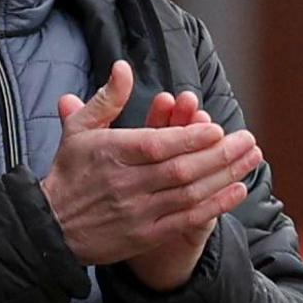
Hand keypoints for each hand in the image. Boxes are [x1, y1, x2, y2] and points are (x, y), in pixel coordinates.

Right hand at [40, 61, 260, 271]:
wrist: (51, 227)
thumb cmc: (69, 172)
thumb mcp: (80, 129)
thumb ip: (108, 98)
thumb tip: (124, 67)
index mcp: (112, 154)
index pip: (157, 144)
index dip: (190, 138)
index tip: (218, 128)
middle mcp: (126, 184)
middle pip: (181, 170)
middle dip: (219, 155)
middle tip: (248, 140)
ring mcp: (137, 212)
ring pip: (189, 194)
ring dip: (224, 177)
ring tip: (251, 160)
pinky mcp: (145, 236)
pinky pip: (187, 220)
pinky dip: (215, 206)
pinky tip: (237, 190)